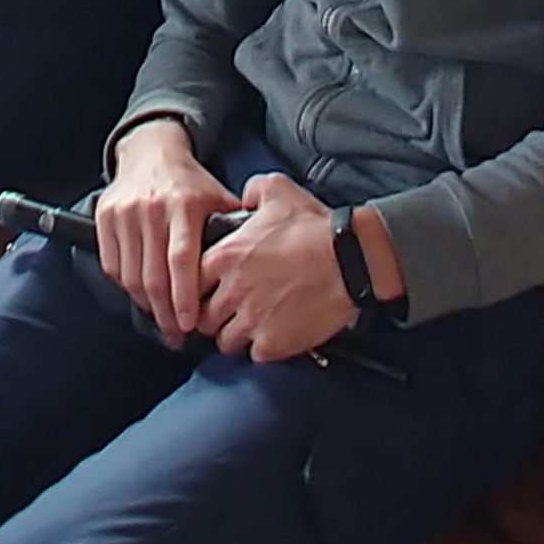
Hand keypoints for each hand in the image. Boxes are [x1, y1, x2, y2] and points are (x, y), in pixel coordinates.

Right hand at [98, 117, 236, 344]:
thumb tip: (257, 269)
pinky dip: (126, 287)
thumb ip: (234, 230)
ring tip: (161, 321)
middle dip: (165, 314)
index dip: (185, 298)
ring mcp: (124, 212)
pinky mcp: (104, 216)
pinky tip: (142, 297)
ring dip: (146, 306)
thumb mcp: (218, 197)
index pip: (182, 260)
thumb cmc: (190, 182)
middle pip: (154, 276)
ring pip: (130, 276)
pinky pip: (112, 265)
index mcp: (184, 204)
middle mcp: (151, 207)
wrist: (151, 150)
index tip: (190, 325)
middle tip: (177, 336)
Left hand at [200, 169, 356, 362]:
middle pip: (203, 317)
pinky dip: (260, 348)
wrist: (352, 260)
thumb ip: (251, 191)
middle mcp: (233, 290)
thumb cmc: (317, 227)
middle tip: (229, 312)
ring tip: (251, 325)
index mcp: (226, 256)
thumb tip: (244, 200)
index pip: (191, 282)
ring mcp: (252, 320)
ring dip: (234, 335)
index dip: (200, 287)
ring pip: (223, 341)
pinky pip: (253, 354)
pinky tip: (272, 333)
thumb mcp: (278, 189)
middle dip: (213, 316)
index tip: (211, 289)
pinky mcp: (272, 343)